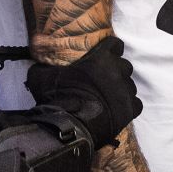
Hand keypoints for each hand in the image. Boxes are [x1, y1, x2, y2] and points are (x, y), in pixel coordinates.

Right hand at [25, 35, 141, 147]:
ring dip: (121, 89)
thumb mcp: (41, 76)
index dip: (110, 49)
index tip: (104, 55)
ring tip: (108, 97)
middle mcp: (117, 71)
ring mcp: (126, 91)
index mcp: (101, 58)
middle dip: (116, 71)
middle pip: (125, 65)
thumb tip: (36, 63)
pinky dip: (128, 105)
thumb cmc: (57, 97)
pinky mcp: (130, 110)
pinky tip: (117, 109)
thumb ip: (43, 66)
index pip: (116, 44)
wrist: (71, 127)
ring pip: (130, 85)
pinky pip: (136, 103)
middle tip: (103, 80)